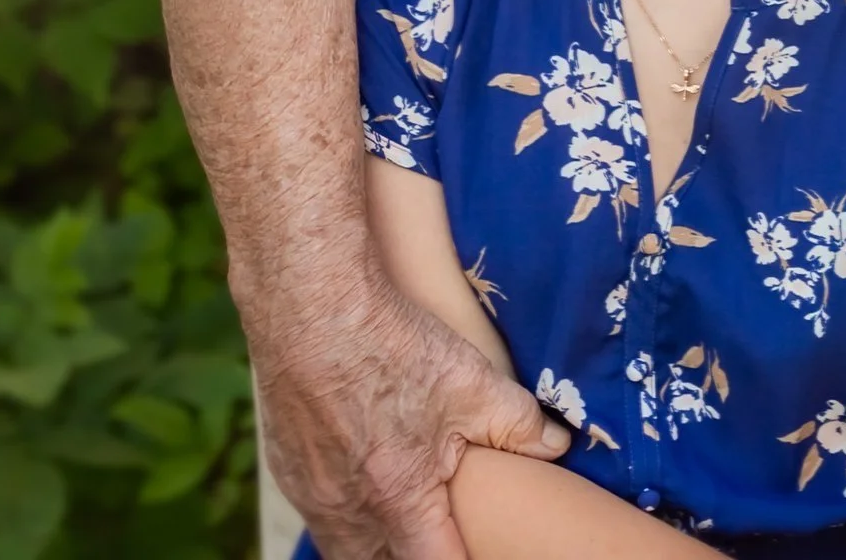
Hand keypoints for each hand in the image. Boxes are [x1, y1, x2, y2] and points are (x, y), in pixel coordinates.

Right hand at [255, 276, 569, 559]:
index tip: (477, 550)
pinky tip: (365, 488)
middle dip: (412, 555)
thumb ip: (518, 423)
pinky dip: (346, 516)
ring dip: (377, 543)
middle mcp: (348, 510)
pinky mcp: (288, 472)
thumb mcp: (473, 383)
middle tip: (443, 536)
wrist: (311, 310)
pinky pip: (320, 516)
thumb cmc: (391, 347)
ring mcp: (312, 494)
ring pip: (345, 546)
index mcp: (398, 499)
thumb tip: (556, 444)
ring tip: (406, 526)